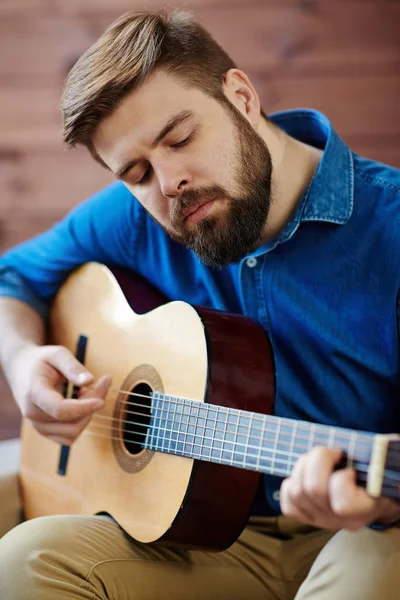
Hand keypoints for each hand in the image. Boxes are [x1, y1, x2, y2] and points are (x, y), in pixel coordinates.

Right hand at [9, 343, 111, 444]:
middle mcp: (33, 414)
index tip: (101, 400)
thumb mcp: (57, 354)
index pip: (60, 410)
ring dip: (87, 414)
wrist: (21, 369)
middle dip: (91, 406)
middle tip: (101, 382)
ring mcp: (37, 425)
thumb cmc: (41, 360)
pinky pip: (68, 437)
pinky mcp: (44, 431)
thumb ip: (73, 367)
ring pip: (72, 433)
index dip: (84, 408)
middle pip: (71, 423)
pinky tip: (80, 403)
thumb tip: (90, 381)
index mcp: (34, 393)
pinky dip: (80, 422)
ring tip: (86, 391)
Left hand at [280, 446, 399, 530]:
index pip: (342, 504)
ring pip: (296, 491)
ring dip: (304, 466)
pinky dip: (292, 482)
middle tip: (332, 453)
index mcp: (364, 510)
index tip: (350, 469)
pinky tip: (305, 475)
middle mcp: (340, 521)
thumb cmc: (373, 472)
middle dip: (319, 460)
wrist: (369, 494)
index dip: (342, 478)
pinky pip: (287, 501)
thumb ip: (371, 460)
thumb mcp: (377, 465)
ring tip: (318, 460)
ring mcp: (320, 520)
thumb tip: (372, 448)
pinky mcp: (304, 517)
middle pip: (313, 489)